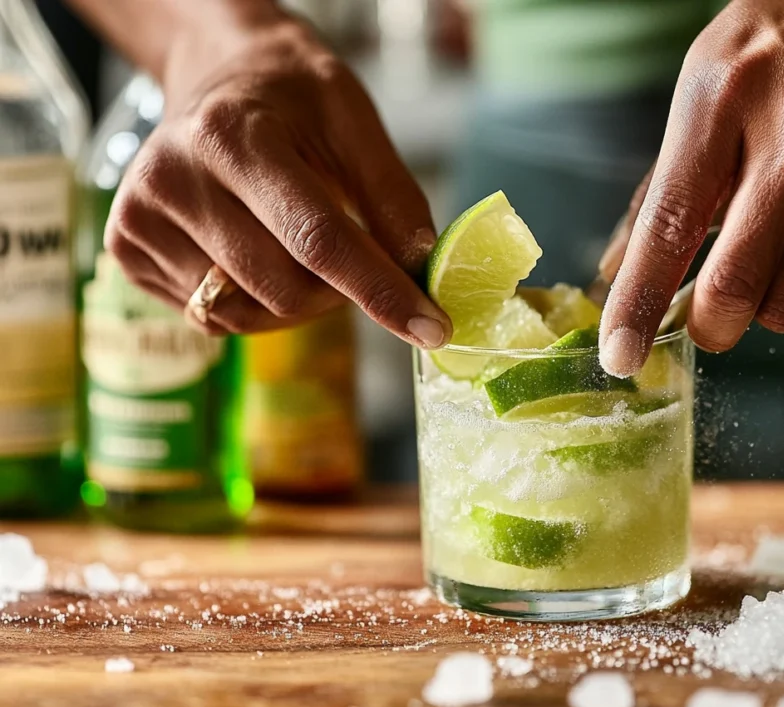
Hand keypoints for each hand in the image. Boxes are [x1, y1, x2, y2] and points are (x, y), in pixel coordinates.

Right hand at [105, 16, 451, 347]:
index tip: (433, 328)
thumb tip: (421, 271)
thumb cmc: (291, 99)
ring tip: (298, 247)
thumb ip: (394, 198)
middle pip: (284, 290)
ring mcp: (139, 217)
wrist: (217, 77)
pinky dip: (254, 303)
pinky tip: (255, 252)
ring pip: (247, 314)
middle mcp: (172, 178)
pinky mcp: (126, 250)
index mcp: (233, 136)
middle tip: (355, 259)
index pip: (318, 239)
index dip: (380, 291)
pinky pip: (213, 318)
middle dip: (339, 294)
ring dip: (298, 303)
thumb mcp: (354, 122)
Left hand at [598, 0, 783, 375]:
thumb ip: (662, 189)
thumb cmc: (774, 44)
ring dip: (761, 305)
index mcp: (720, 104)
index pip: (670, 227)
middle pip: (738, 286)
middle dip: (710, 325)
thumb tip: (617, 272)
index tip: (621, 356)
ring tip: (762, 255)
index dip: (639, 304)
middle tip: (703, 315)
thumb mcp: (701, 92)